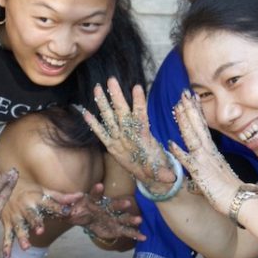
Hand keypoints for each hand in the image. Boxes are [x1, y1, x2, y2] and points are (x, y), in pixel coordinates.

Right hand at [0, 178, 80, 257]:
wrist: (4, 187)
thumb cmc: (29, 190)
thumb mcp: (43, 191)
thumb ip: (61, 197)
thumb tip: (80, 196)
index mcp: (36, 199)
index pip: (49, 204)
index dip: (58, 208)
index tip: (67, 212)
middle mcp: (25, 208)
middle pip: (31, 216)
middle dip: (35, 223)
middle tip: (40, 231)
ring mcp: (15, 217)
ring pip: (19, 228)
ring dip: (22, 237)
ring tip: (26, 247)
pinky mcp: (7, 224)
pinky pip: (6, 236)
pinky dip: (6, 246)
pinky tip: (7, 256)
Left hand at [66, 183, 144, 241]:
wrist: (81, 216)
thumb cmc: (74, 210)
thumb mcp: (66, 208)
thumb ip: (64, 206)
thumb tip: (61, 204)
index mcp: (93, 202)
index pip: (94, 196)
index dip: (97, 191)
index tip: (99, 185)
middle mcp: (105, 208)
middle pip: (113, 206)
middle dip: (120, 205)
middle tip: (127, 204)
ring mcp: (111, 218)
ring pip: (122, 218)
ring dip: (130, 219)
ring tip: (139, 220)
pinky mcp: (115, 228)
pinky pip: (125, 231)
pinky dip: (135, 234)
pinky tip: (144, 237)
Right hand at [82, 77, 176, 194]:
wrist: (148, 172)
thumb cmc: (155, 166)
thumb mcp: (160, 172)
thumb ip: (163, 173)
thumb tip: (171, 178)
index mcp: (143, 135)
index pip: (141, 116)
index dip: (139, 102)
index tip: (137, 87)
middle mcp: (129, 133)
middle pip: (122, 111)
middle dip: (117, 96)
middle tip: (112, 79)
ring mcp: (119, 138)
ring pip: (110, 118)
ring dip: (104, 103)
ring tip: (98, 88)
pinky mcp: (111, 146)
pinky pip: (101, 134)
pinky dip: (94, 125)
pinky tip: (86, 113)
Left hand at [171, 90, 241, 215]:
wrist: (239, 199)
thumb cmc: (230, 189)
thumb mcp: (219, 173)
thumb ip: (211, 165)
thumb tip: (207, 163)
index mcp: (213, 152)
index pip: (203, 128)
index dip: (196, 113)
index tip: (192, 99)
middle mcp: (208, 152)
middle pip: (198, 127)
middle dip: (190, 109)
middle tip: (183, 93)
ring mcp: (204, 161)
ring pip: (192, 137)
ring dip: (184, 122)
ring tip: (177, 107)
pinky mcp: (200, 173)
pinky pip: (188, 162)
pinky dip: (179, 152)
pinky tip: (170, 144)